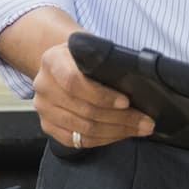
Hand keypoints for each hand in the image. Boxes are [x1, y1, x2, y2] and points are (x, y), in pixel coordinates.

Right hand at [33, 40, 155, 150]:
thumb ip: (104, 59)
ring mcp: (44, 109)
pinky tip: (120, 134)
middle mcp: (43, 86)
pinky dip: (104, 140)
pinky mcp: (48, 127)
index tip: (126, 102)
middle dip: (121, 118)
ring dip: (117, 132)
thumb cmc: (79, 57)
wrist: (58, 65)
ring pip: (84, 129)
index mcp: (52, 61)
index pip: (74, 82)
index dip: (101, 95)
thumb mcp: (88, 48)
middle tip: (145, 121)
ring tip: (139, 129)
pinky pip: (79, 141)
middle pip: (84, 110)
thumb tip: (137, 79)